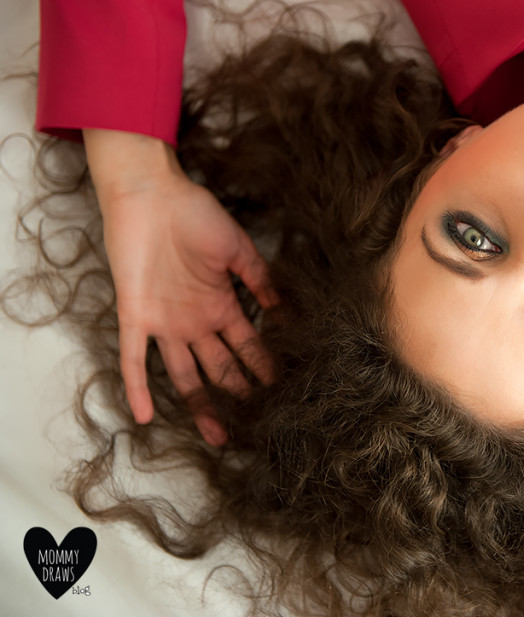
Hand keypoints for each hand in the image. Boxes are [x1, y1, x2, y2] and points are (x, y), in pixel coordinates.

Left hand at [84, 130, 276, 445]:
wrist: (152, 195)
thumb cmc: (197, 214)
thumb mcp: (237, 249)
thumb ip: (259, 280)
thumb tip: (284, 311)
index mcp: (220, 305)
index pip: (247, 346)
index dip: (264, 368)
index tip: (282, 391)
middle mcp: (194, 322)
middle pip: (218, 369)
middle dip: (237, 396)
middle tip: (256, 425)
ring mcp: (165, 322)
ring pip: (183, 374)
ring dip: (200, 403)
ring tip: (218, 434)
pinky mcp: (135, 316)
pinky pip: (134, 359)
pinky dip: (138, 387)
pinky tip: (145, 416)